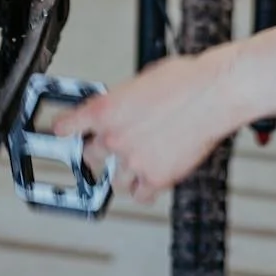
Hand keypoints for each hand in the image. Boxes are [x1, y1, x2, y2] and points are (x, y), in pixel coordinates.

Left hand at [55, 51, 244, 203]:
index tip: (60, 133)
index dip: (63, 130)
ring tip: (140, 159)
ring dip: (124, 172)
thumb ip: (121, 102)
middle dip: (101, 152)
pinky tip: (151, 178)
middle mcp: (113, 137)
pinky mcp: (156, 178)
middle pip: (90, 156)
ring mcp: (133, 160)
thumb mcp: (141, 81)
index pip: (66, 126)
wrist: (215, 93)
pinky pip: (140, 195)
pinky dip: (144, 189)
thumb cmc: (186, 80)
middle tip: (114, 146)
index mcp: (105, 109)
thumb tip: (118, 111)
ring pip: (115, 179)